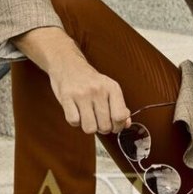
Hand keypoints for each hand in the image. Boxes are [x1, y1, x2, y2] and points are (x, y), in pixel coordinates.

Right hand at [15, 28, 130, 134]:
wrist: (68, 64)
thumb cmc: (90, 80)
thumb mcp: (109, 88)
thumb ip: (119, 107)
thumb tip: (126, 124)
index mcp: (112, 88)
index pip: (120, 116)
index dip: (118, 126)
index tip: (114, 126)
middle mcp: (98, 90)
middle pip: (105, 126)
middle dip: (102, 128)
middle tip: (98, 121)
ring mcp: (82, 94)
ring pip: (89, 127)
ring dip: (88, 126)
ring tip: (87, 117)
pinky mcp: (66, 97)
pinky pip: (74, 121)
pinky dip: (75, 121)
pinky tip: (76, 112)